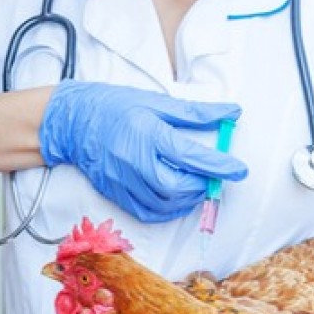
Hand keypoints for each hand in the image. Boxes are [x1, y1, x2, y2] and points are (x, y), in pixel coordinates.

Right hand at [38, 81, 246, 222]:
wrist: (73, 121)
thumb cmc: (115, 106)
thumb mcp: (156, 102)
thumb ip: (195, 113)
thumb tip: (230, 113)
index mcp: (148, 134)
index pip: (191, 156)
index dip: (219, 165)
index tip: (239, 170)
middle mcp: (135, 161)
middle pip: (177, 186)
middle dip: (201, 186)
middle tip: (213, 178)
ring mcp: (123, 180)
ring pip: (164, 203)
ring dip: (187, 199)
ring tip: (196, 186)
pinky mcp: (116, 192)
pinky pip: (147, 212)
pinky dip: (167, 210)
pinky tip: (176, 199)